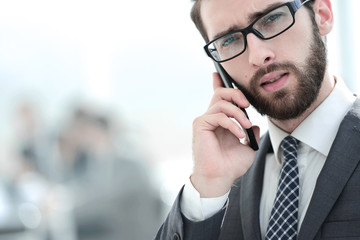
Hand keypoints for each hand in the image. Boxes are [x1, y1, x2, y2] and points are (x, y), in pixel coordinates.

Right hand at [191, 73, 259, 196]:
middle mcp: (211, 118)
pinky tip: (239, 135)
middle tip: (246, 105)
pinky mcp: (200, 125)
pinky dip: (232, 124)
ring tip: (245, 126)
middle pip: (220, 93)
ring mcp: (204, 121)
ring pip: (222, 102)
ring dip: (238, 113)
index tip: (217, 74)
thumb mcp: (248, 147)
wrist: (220, 177)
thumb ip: (251, 133)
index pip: (218, 98)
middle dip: (236, 93)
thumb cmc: (231, 165)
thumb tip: (254, 125)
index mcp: (220, 121)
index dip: (218, 84)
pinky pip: (219, 115)